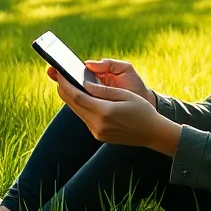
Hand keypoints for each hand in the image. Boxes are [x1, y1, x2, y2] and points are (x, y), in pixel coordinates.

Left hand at [50, 68, 180, 155]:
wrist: (153, 133)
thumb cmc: (142, 110)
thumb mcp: (124, 95)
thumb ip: (102, 90)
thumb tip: (83, 84)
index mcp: (105, 112)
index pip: (77, 96)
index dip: (65, 84)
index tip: (58, 74)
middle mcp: (98, 124)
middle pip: (73, 105)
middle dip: (64, 90)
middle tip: (58, 76)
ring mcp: (97, 132)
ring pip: (77, 112)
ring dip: (71, 99)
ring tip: (66, 84)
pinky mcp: (98, 136)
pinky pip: (85, 118)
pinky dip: (81, 107)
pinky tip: (81, 98)